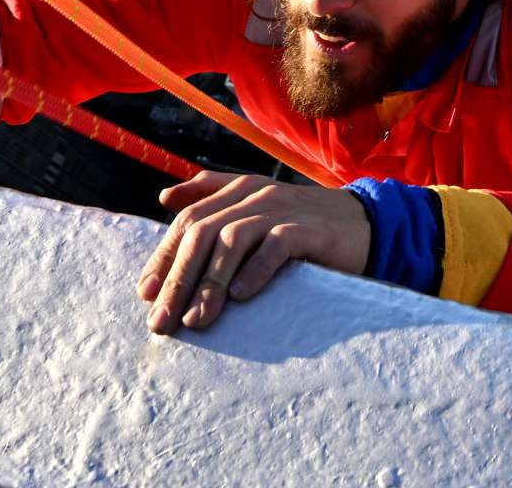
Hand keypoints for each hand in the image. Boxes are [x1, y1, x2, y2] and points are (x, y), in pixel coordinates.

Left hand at [135, 171, 370, 334]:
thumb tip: (165, 196)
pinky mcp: (311, 230)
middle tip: (163, 320)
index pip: (187, 221)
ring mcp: (284, 210)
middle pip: (203, 232)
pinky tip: (241, 297)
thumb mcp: (256, 210)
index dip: (164, 257)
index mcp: (237, 191)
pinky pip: (277, 245)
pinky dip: (256, 270)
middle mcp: (256, 195)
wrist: (366, 225)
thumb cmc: (302, 226)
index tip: (146, 295)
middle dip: (178, 278)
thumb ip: (212, 198)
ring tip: (196, 319)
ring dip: (210, 283)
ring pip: (233, 239)